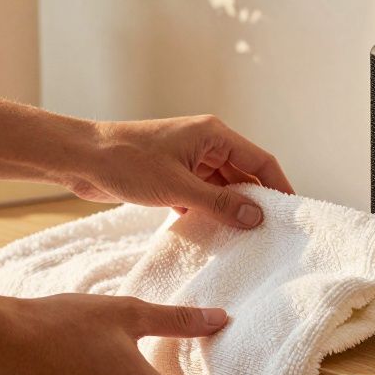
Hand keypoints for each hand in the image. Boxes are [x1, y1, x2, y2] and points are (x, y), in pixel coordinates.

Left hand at [64, 115, 294, 228]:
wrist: (82, 159)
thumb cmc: (127, 161)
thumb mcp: (178, 187)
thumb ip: (220, 203)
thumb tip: (256, 218)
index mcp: (213, 135)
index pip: (260, 160)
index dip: (279, 186)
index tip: (291, 212)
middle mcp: (205, 144)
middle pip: (243, 175)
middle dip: (254, 202)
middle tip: (269, 233)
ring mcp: (188, 160)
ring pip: (221, 188)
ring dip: (229, 210)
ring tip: (244, 240)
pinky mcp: (172, 176)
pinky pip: (201, 196)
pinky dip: (207, 213)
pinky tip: (212, 236)